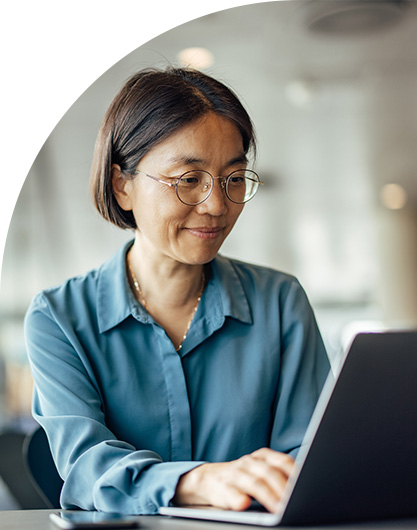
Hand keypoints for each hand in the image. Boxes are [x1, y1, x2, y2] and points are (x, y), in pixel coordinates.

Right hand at [173, 448, 294, 512]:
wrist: (208, 478)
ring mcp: (234, 475)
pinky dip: (238, 498)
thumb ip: (279, 474)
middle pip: (269, 472)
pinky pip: (231, 493)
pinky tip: (244, 504)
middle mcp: (248, 463)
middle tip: (294, 502)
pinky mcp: (222, 489)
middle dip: (283, 488)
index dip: (294, 473)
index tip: (305, 486)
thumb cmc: (243, 478)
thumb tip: (306, 486)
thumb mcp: (260, 470)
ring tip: (279, 509)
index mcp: (261, 457)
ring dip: (268, 496)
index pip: (282, 461)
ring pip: (253, 483)